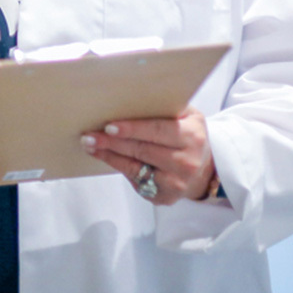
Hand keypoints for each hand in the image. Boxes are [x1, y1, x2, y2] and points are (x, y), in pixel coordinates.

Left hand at [80, 107, 213, 205]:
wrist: (203, 168)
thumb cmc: (187, 135)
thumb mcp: (186, 116)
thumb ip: (166, 107)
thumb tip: (128, 96)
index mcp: (192, 136)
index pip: (158, 130)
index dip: (132, 129)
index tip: (109, 126)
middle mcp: (187, 162)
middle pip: (142, 150)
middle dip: (113, 143)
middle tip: (89, 136)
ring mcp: (177, 183)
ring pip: (135, 167)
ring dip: (109, 156)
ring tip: (90, 145)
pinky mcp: (165, 197)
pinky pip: (136, 181)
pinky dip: (118, 167)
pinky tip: (104, 157)